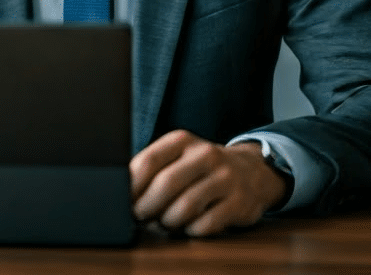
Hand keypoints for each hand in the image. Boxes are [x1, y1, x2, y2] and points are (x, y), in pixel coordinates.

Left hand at [130, 130, 287, 236]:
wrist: (251, 171)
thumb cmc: (200, 167)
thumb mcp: (176, 157)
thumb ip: (151, 168)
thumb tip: (119, 191)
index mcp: (182, 141)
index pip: (148, 162)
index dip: (131, 187)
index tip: (124, 201)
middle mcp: (206, 155)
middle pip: (165, 185)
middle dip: (146, 207)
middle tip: (141, 217)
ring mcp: (226, 178)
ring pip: (185, 207)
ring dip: (168, 221)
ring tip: (164, 221)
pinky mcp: (239, 202)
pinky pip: (205, 224)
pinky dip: (190, 230)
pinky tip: (188, 225)